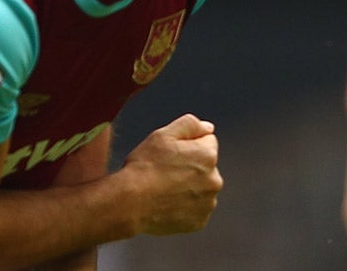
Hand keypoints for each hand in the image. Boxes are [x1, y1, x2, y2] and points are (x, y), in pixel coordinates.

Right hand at [118, 115, 222, 236]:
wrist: (132, 202)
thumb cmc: (145, 165)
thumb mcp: (162, 134)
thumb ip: (189, 125)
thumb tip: (208, 128)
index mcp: (208, 156)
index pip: (207, 141)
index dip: (186, 143)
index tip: (169, 152)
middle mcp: (215, 180)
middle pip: (205, 166)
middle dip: (191, 165)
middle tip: (165, 170)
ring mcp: (208, 203)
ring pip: (201, 188)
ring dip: (189, 186)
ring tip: (164, 187)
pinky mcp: (199, 222)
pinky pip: (195, 208)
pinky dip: (184, 205)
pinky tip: (166, 202)